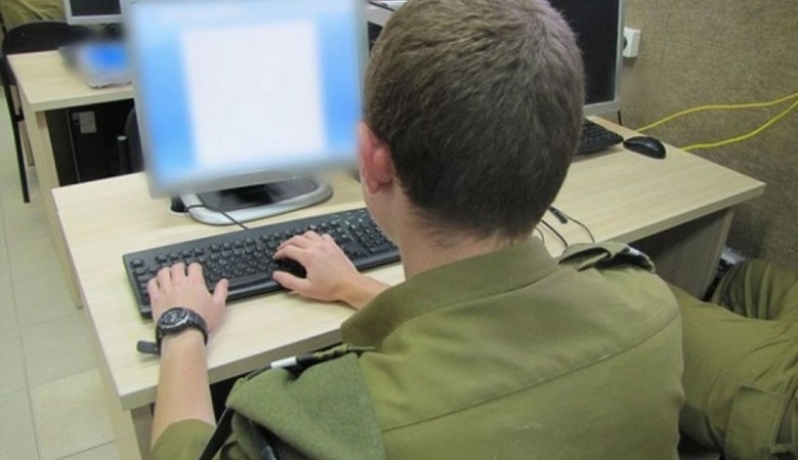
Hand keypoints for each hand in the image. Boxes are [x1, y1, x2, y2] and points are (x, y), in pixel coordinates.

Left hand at [147, 262, 227, 331]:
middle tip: (181, 271)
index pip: (194, 266)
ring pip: (163, 272)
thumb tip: (224, 282)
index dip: (195, 267)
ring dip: (166, 272)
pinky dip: (154, 282)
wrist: (183, 331)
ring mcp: (166, 290)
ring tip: (168, 275)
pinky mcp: (156, 298)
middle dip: (180, 267)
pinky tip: (157, 284)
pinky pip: (152, 284)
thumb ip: (221, 291)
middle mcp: (179, 283)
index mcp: (195, 283)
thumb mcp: (218, 306)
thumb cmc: (200, 320)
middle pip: (177, 266)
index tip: (196, 271)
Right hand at [273, 231, 387, 308]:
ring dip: (300, 238)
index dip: (280, 253)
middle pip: (296, 239)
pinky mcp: (334, 246)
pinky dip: (315, 237)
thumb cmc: (330, 288)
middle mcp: (317, 247)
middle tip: (282, 249)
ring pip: (309, 234)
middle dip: (286, 243)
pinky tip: (314, 243)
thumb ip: (289, 281)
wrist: (350, 285)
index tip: (277, 257)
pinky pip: (323, 236)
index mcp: (308, 256)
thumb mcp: (305, 289)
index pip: (288, 249)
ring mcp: (327, 245)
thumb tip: (277, 275)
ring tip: (295, 244)